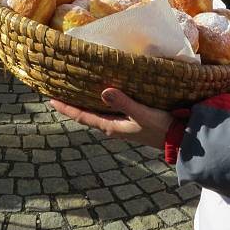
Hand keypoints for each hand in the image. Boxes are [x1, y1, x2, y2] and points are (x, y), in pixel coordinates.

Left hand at [50, 88, 172, 148]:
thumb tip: (104, 91)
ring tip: (75, 91)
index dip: (67, 108)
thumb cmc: (161, 126)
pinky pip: (108, 111)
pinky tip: (102, 94)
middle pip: (86, 115)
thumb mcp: (142, 113)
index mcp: (111, 126)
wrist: (179, 138)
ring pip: (97, 113)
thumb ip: (123, 103)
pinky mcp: (129, 121)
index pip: (83, 116)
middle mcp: (113, 127)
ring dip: (85, 103)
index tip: (51, 99)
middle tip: (59, 91)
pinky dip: (100, 103)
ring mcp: (121, 125)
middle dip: (73, 104)